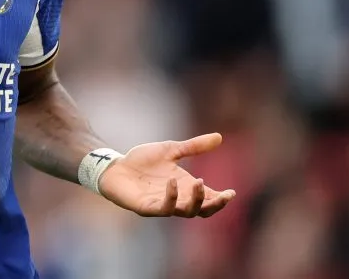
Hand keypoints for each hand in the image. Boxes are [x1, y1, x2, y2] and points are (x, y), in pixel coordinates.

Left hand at [97, 133, 235, 217]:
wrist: (116, 166)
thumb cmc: (142, 161)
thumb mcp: (171, 150)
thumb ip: (194, 146)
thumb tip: (219, 137)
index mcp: (185, 187)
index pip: (208, 199)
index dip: (221, 199)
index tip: (232, 192)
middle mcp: (177, 199)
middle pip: (201, 211)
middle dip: (214, 204)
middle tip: (223, 195)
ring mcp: (162, 204)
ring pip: (185, 212)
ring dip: (195, 201)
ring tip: (199, 183)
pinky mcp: (147, 207)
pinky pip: (163, 208)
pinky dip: (171, 197)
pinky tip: (172, 183)